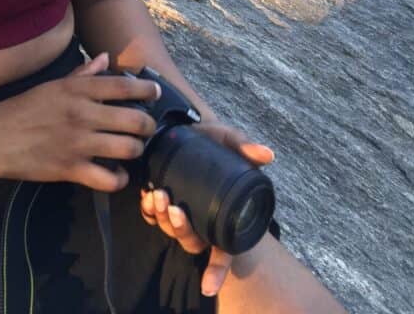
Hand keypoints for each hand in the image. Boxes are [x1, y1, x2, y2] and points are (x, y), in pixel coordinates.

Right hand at [0, 52, 159, 190]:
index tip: (155, 93)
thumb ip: (83, 73)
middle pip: (134, 120)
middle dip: (147, 125)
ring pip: (128, 148)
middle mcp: (83, 114)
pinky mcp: (72, 169)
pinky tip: (117, 174)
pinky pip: (108, 179)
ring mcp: (79, 143)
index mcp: (78, 90)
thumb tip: (106, 57)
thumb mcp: (54, 85)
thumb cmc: (25, 108)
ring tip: (132, 149)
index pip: (123, 86)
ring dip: (136, 150)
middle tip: (145, 128)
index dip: (146, 89)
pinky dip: (119, 179)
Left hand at [140, 123, 273, 297]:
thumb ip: (246, 148)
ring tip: (158, 195)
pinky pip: (151, 216)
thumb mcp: (229, 140)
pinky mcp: (161, 203)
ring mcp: (180, 214)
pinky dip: (148, 210)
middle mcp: (201, 221)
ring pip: (170, 229)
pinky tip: (146, 196)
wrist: (188, 127)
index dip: (216, 271)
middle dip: (180, 229)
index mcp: (223, 217)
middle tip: (175, 208)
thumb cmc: (214, 142)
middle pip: (191, 241)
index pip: (223, 252)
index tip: (208, 286)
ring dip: (162, 218)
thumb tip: (268, 154)